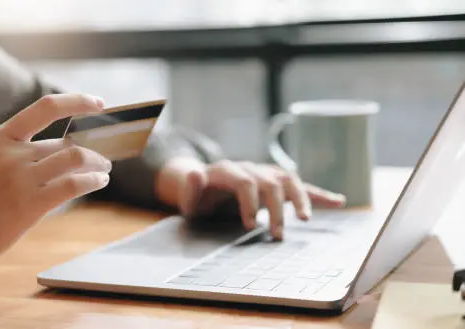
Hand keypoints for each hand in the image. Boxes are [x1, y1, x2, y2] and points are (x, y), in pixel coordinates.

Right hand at [0, 94, 112, 281]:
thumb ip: (20, 155)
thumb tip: (66, 153)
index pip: (46, 107)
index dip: (77, 101)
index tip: (99, 103)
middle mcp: (11, 153)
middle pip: (66, 143)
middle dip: (93, 150)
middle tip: (104, 160)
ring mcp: (20, 178)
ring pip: (76, 157)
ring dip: (98, 164)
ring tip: (104, 171)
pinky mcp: (29, 205)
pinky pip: (74, 184)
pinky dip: (94, 180)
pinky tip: (99, 182)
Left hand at [155, 157, 345, 239]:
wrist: (206, 183)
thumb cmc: (199, 195)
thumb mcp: (189, 195)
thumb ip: (190, 187)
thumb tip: (195, 173)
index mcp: (228, 170)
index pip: (245, 182)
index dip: (249, 203)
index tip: (250, 226)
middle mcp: (251, 169)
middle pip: (270, 183)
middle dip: (276, 210)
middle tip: (278, 235)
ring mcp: (266, 173)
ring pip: (289, 181)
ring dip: (301, 199)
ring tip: (307, 219)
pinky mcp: (277, 182)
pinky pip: (300, 186)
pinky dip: (319, 194)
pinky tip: (338, 201)